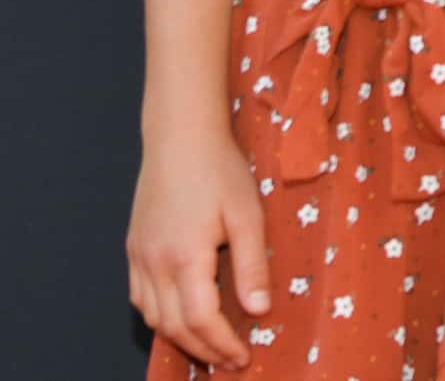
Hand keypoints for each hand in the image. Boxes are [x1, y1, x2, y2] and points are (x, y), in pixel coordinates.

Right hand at [126, 124, 271, 370]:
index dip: (221, 344)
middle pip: (174, 326)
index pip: (200, 319)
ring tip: (209, 346)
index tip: (243, 357)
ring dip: (180, 337)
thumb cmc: (219, 170)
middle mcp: (155, 264)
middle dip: (203, 350)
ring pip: (153, 316)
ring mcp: (139, 257)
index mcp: (185, 257)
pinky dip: (160, 317)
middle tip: (230, 361)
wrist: (180, 138)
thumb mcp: (247, 215)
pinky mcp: (134, 249)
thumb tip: (258, 311)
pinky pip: (140, 298)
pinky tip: (180, 317)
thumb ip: (253, 265)